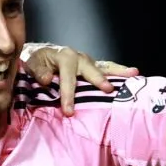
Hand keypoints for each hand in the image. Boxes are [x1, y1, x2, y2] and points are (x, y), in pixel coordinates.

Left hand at [22, 45, 138, 115]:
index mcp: (63, 56)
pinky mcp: (92, 66)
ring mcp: (87, 61)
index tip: (69, 111)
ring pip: (103, 66)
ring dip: (118, 71)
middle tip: (108, 90)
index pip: (67, 77)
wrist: (38, 54)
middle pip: (90, 69)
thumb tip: (46, 79)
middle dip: (98, 80)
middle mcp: (78, 56)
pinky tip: (133, 74)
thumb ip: (38, 71)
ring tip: (134, 74)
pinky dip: (119, 71)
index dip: (68, 94)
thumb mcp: (31, 64)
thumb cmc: (35, 61)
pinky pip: (106, 68)